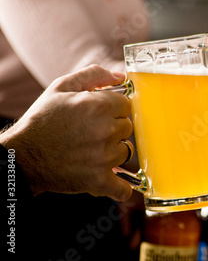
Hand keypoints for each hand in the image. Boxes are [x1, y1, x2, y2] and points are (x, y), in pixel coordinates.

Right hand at [0, 65, 133, 200]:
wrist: (22, 156)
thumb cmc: (42, 120)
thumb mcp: (62, 87)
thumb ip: (94, 75)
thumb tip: (121, 76)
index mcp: (98, 106)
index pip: (127, 104)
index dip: (114, 108)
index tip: (103, 113)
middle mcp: (105, 130)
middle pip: (128, 127)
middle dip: (114, 128)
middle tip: (93, 131)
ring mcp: (103, 157)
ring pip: (126, 151)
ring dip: (114, 151)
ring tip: (92, 150)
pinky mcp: (98, 180)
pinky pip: (123, 188)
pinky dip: (123, 189)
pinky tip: (120, 183)